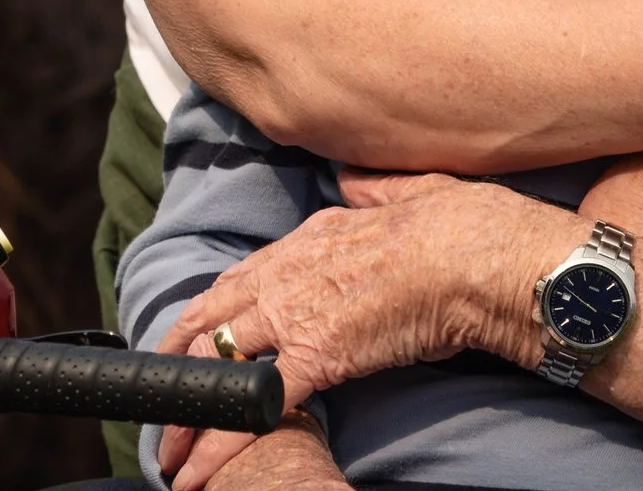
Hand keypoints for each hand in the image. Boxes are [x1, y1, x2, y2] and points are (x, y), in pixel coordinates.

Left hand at [156, 172, 581, 488]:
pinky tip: (201, 468)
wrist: (483, 254)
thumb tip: (356, 180)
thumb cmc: (464, 228)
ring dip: (190, 412)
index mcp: (310, 237)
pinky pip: (254, 402)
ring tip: (170, 454)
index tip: (187, 341)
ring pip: (220, 364)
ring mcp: (297, 312)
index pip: (238, 279)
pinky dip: (222, 438)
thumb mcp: (408, 192)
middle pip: (211, 320)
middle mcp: (290, 272)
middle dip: (178, 365)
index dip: (207, 315)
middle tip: (159, 402)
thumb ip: (373, 191)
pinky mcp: (316, 353)